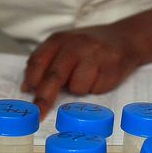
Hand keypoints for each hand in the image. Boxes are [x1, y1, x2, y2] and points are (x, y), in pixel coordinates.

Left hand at [21, 24, 142, 115]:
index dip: (31, 79)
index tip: (26, 94)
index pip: (39, 60)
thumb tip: (28, 87)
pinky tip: (100, 75)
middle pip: (55, 76)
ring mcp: (95, 54)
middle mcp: (76, 44)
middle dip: (44, 99)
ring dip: (79, 89)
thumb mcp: (64, 47)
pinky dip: (96, 88)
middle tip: (38, 114)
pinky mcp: (112, 66)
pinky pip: (96, 90)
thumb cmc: (88, 47)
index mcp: (59, 39)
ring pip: (77, 87)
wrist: (125, 38)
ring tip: (87, 76)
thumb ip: (45, 63)